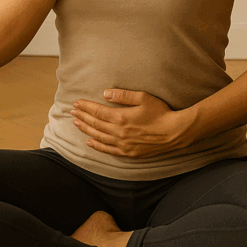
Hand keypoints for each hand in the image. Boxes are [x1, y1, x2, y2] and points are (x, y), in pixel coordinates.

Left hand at [71, 88, 188, 158]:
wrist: (174, 133)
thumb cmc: (161, 112)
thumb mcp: (143, 98)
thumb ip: (123, 96)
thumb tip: (105, 93)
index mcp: (121, 117)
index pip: (98, 111)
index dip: (86, 107)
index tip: (76, 103)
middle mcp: (119, 132)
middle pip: (95, 124)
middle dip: (83, 116)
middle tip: (72, 112)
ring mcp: (123, 144)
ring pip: (99, 137)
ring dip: (86, 129)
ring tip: (76, 124)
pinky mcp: (129, 153)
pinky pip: (108, 150)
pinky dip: (97, 146)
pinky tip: (90, 142)